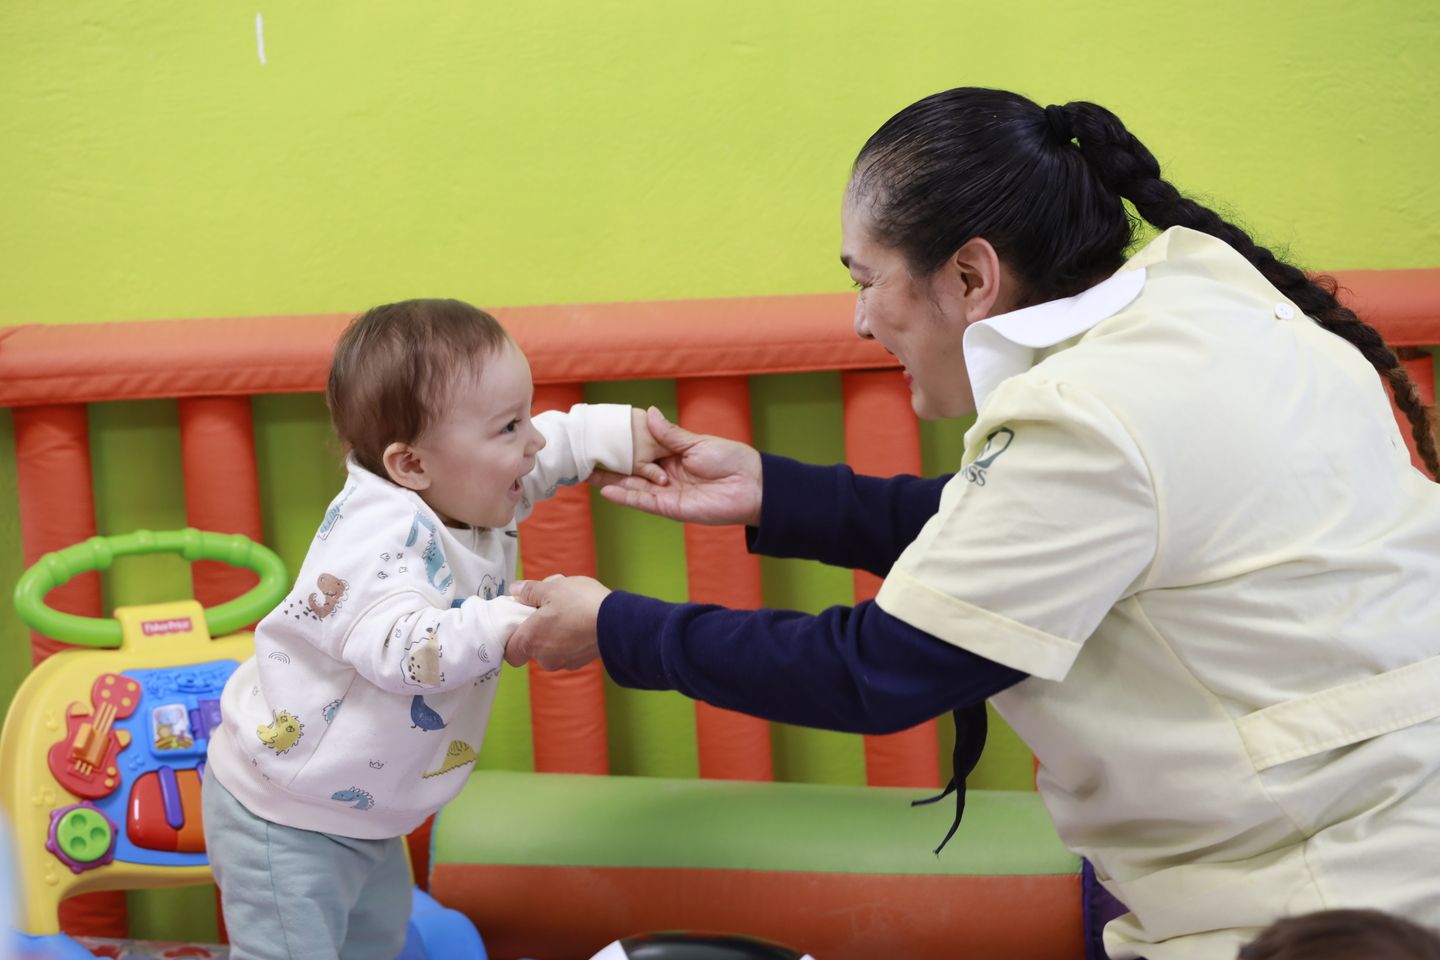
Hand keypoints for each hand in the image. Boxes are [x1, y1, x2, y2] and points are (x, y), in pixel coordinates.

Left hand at [503, 576, 610, 669]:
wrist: (617, 623)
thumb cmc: (580, 604)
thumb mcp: (551, 588)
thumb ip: (529, 590)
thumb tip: (515, 590)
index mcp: (530, 641)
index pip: (510, 652)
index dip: (513, 636)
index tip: (521, 620)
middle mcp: (544, 658)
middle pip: (532, 647)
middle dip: (537, 628)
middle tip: (547, 606)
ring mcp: (564, 662)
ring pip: (551, 648)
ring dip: (555, 633)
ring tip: (569, 610)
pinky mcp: (581, 661)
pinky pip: (568, 650)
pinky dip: (571, 638)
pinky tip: (581, 620)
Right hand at [592, 406, 762, 525]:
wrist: (752, 486)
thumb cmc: (731, 460)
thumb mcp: (697, 442)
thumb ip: (670, 434)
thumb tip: (649, 414)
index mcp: (672, 455)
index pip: (641, 449)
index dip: (622, 445)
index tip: (600, 437)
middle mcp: (665, 474)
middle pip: (630, 469)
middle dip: (608, 464)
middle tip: (583, 457)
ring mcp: (665, 492)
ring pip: (632, 486)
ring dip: (609, 481)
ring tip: (585, 474)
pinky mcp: (670, 508)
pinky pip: (643, 502)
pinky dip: (625, 496)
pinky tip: (606, 490)